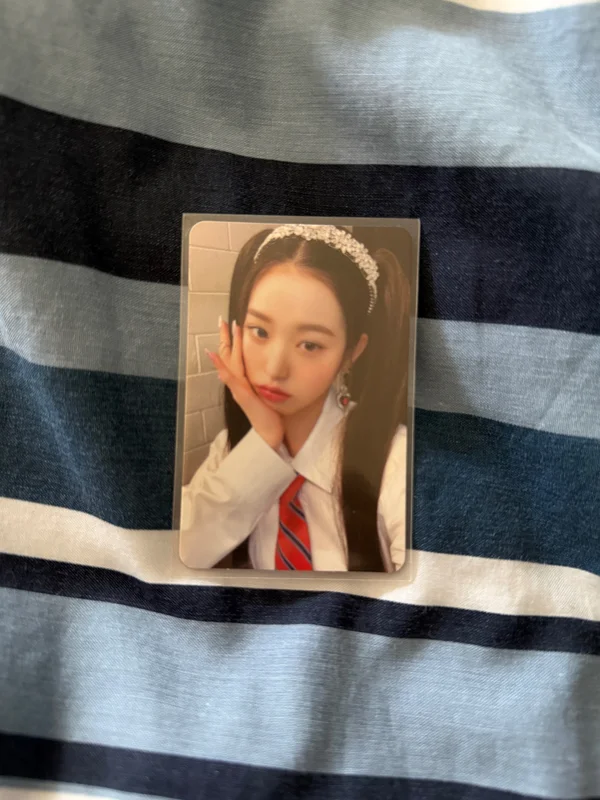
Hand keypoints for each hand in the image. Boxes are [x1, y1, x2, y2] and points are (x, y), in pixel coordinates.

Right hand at [206, 317, 284, 449]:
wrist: (270, 434)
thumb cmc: (269, 415)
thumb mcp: (264, 394)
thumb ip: (259, 382)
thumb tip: (258, 371)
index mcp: (243, 382)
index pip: (234, 358)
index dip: (231, 341)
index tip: (231, 324)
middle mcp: (238, 384)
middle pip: (228, 357)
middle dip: (225, 338)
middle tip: (222, 319)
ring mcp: (238, 389)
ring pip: (230, 363)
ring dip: (227, 345)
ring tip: (226, 328)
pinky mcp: (243, 395)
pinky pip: (230, 378)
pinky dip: (221, 367)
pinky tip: (215, 356)